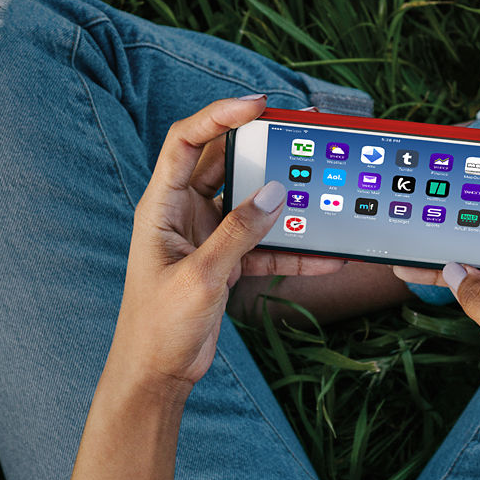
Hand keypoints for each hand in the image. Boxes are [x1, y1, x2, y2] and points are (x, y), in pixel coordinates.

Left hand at [115, 95, 345, 385]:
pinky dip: (291, 248)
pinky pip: (264, 243)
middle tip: (299, 137)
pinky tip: (323, 253)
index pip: (186, 141)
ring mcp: (206, 236)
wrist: (156, 375)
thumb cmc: (158, 326)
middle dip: (261, 149)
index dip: (218, 115)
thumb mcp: (201, 276)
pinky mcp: (225, 261)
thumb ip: (239, 234)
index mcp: (160, 206)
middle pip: (225, 163)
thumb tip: (276, 193)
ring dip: (282, 200)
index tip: (257, 104)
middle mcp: (182, 213)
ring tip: (318, 190)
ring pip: (250, 202)